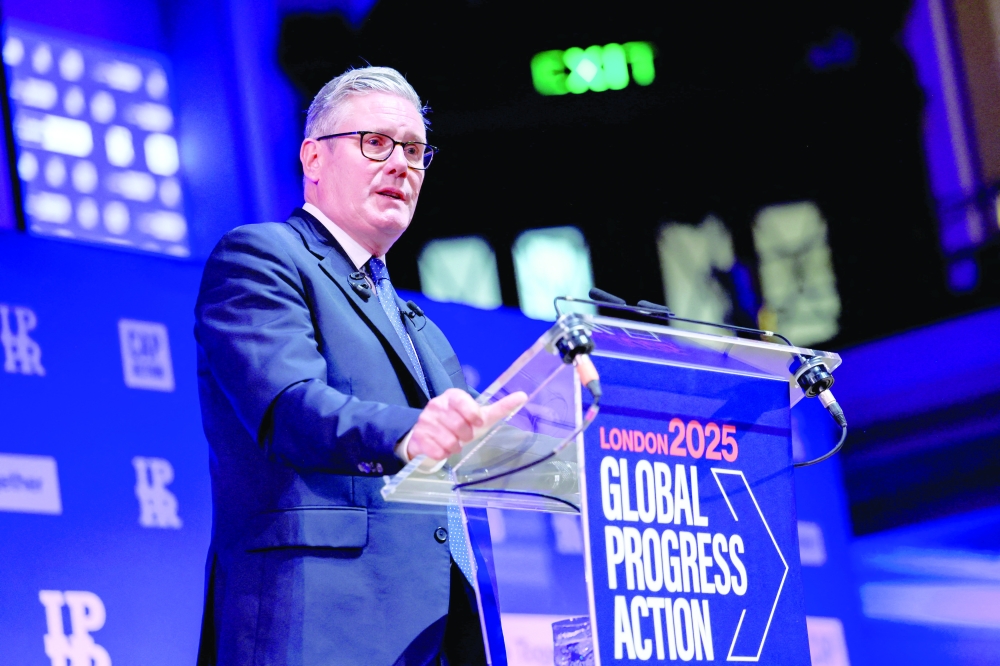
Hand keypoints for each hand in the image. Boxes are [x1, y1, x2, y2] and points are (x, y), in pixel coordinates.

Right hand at [407, 389, 527, 461]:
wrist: (428, 433)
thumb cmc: (459, 423)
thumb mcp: (479, 416)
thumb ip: (500, 408)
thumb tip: (523, 396)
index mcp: (453, 396)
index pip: (462, 402)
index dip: (472, 414)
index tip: (477, 422)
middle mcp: (437, 405)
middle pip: (458, 425)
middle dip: (465, 436)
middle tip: (464, 436)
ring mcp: (425, 420)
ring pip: (448, 441)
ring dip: (454, 447)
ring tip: (453, 443)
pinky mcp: (417, 436)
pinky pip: (436, 451)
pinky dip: (443, 454)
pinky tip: (441, 448)